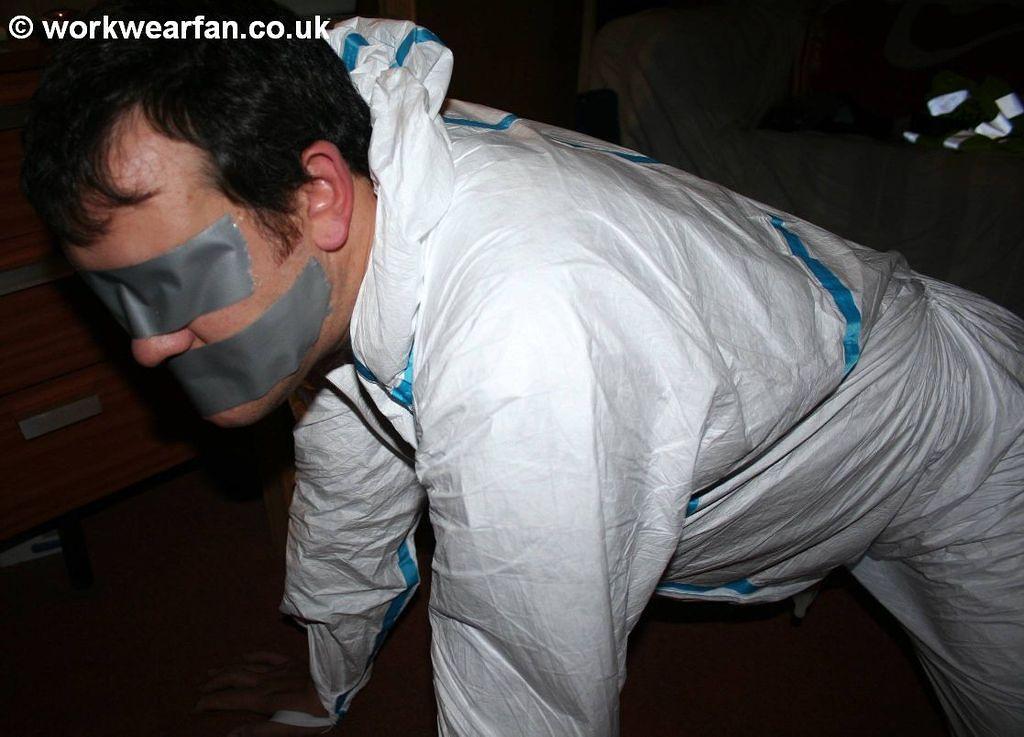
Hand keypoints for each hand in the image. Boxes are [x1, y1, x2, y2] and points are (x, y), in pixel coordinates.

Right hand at [196, 652, 333, 735]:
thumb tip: (230, 735)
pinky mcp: (291, 662)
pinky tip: (243, 657)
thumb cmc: (314, 714)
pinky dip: (252, 656)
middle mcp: (266, 681)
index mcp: (262, 699)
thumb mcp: (287, 729)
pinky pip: (267, 656)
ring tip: (210, 673)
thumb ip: (258, 731)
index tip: (194, 707)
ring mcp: (278, 670)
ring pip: (245, 666)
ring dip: (226, 669)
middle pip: (232, 679)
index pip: (228, 699)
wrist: (339, 689)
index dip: (209, 702)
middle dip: (213, 685)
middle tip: (198, 691)